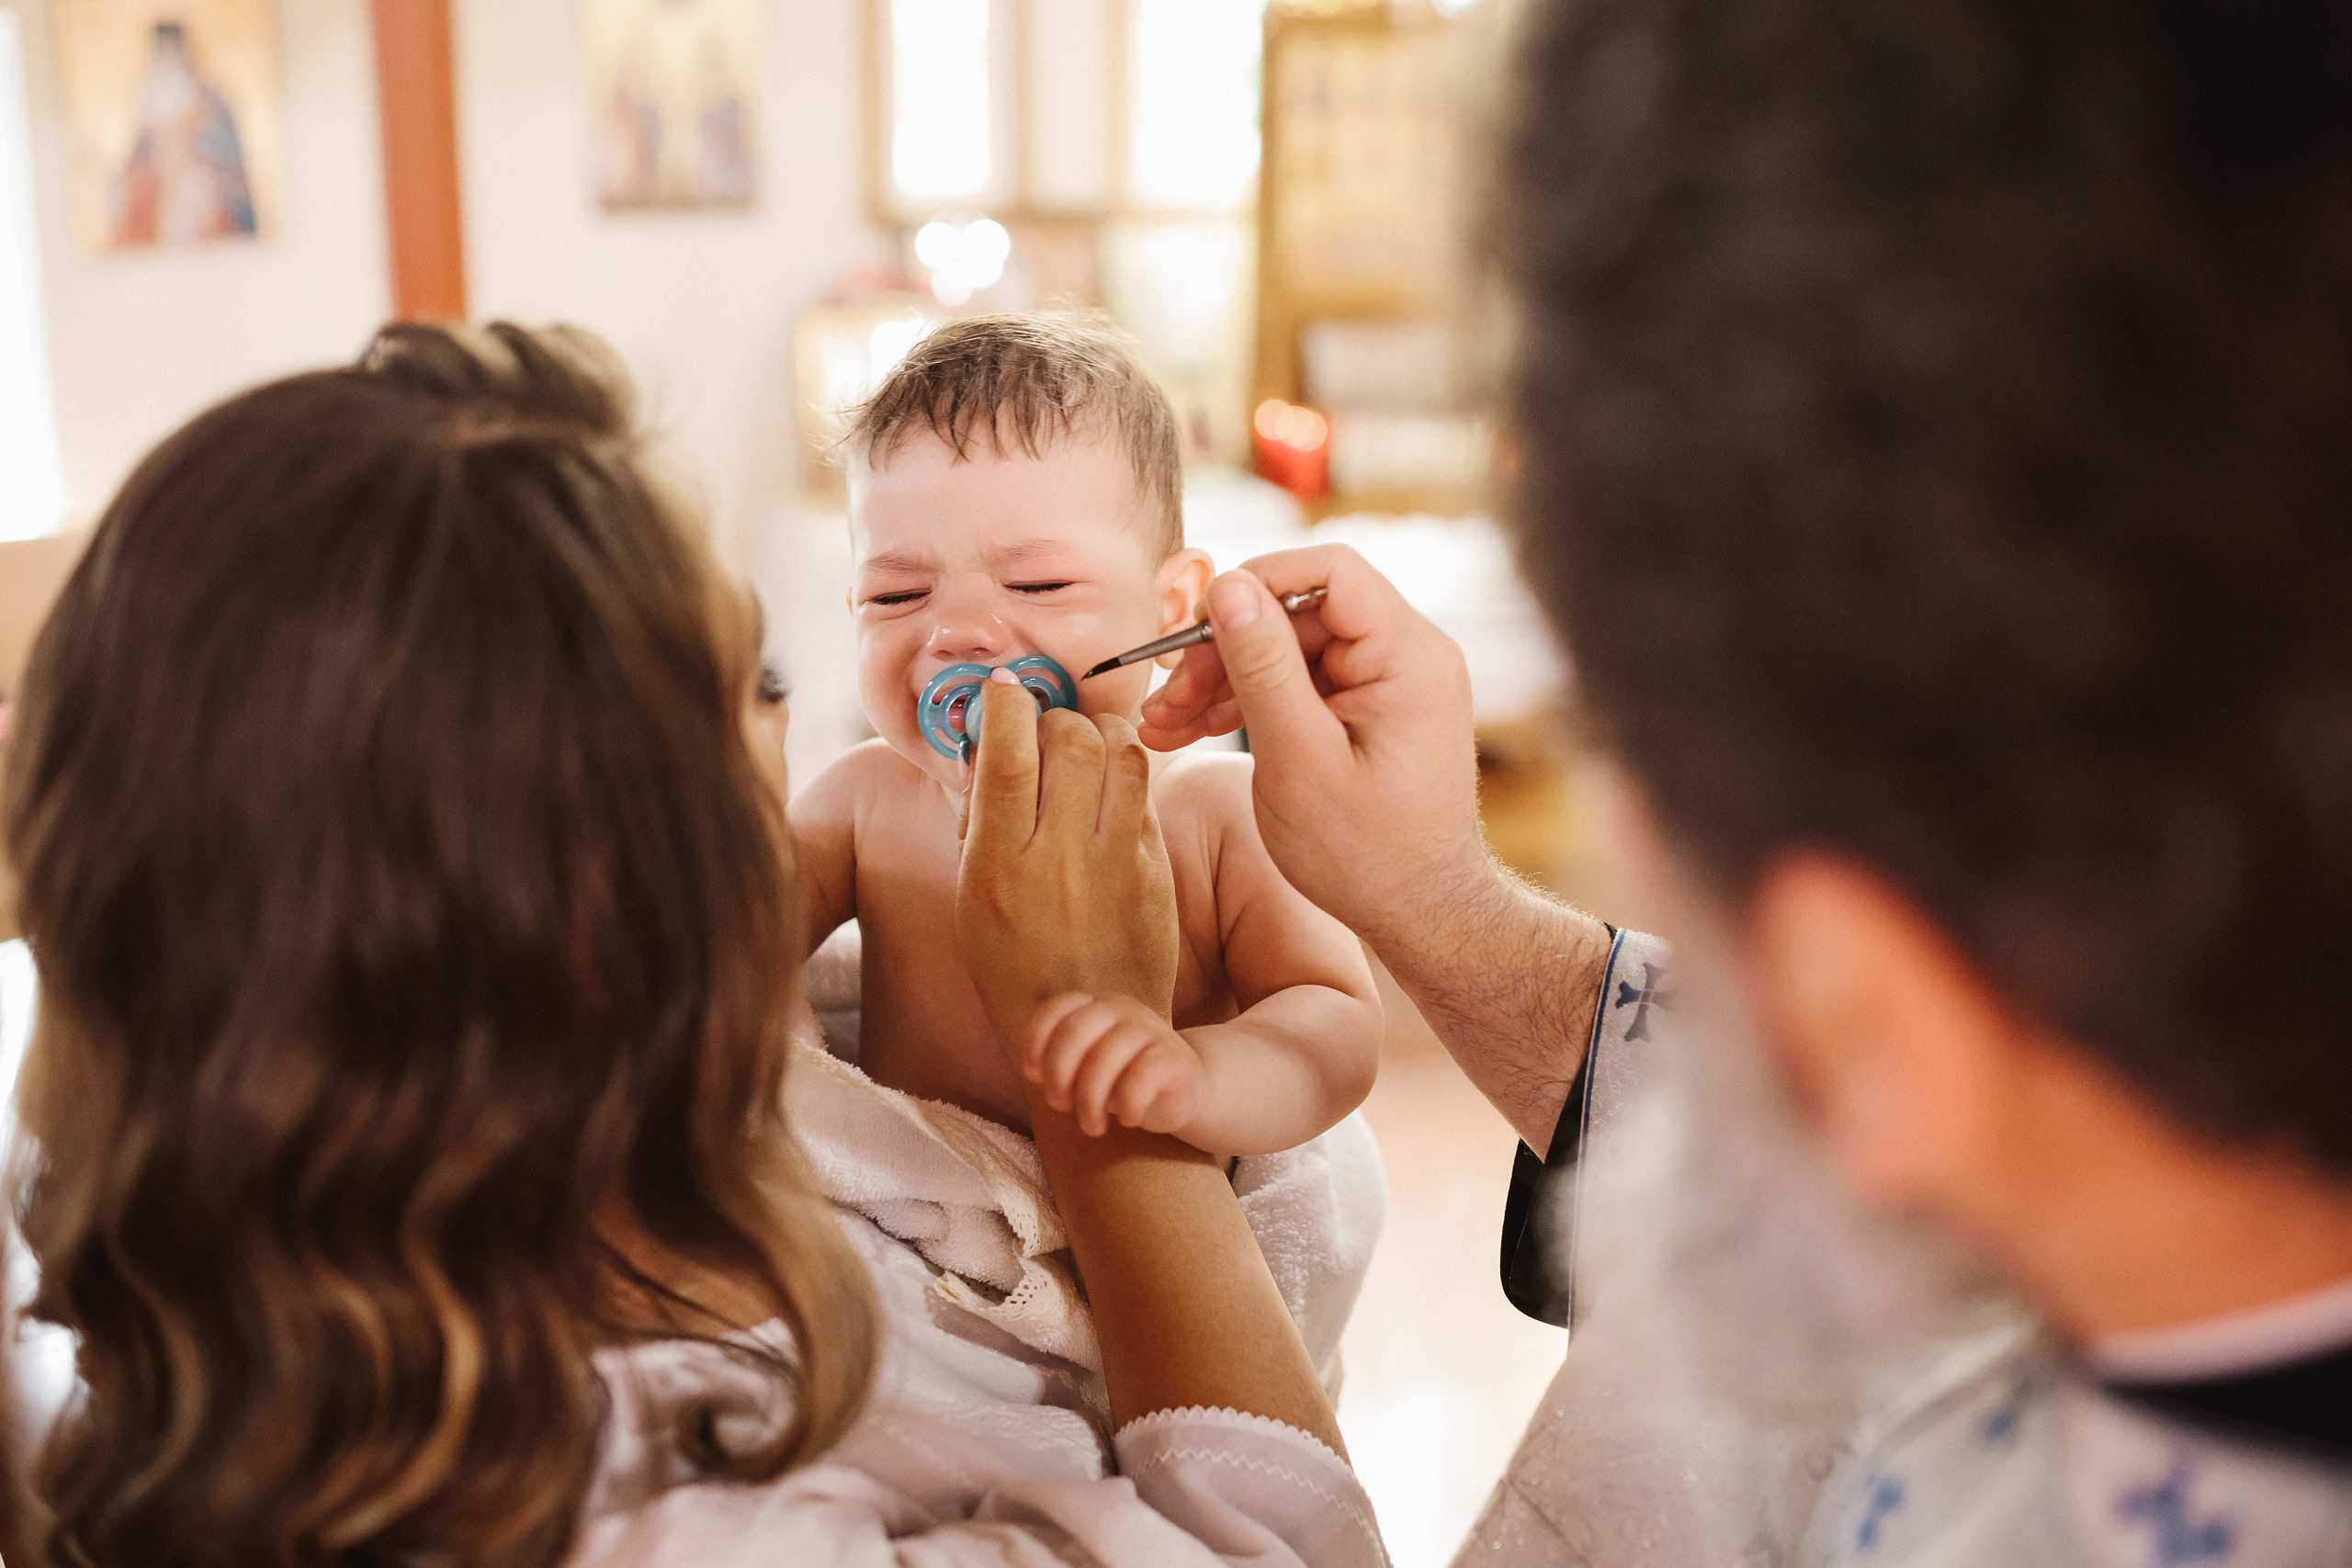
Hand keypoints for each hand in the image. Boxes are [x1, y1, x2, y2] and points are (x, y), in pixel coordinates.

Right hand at [956, 672, 1179, 1055]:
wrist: (1088, 1026)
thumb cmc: (1013, 961)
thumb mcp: (970, 895)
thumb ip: (979, 820)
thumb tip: (989, 744)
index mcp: (1000, 866)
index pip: (1009, 755)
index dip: (1006, 704)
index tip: (1002, 690)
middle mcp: (1061, 859)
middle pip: (1072, 739)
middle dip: (1056, 716)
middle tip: (1046, 729)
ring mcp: (1117, 864)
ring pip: (1122, 752)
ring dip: (1101, 731)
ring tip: (1085, 745)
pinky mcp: (1157, 871)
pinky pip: (1146, 793)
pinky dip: (1126, 773)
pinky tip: (1110, 787)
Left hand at [1023, 993, 1205, 1137]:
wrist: (1183, 1091)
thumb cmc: (1124, 1079)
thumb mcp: (1088, 1066)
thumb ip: (1062, 1062)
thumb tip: (1035, 1071)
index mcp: (1097, 1005)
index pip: (1057, 1009)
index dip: (1036, 1041)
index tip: (1034, 1075)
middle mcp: (1123, 1009)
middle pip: (1075, 1031)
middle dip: (1058, 1074)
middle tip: (1060, 1105)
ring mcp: (1151, 1030)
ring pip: (1105, 1058)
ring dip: (1089, 1101)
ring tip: (1092, 1126)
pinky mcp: (1175, 1058)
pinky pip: (1141, 1078)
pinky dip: (1127, 1105)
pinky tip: (1128, 1120)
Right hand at [1138, 545, 1492, 949]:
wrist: (1421, 916)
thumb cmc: (1368, 854)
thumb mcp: (1299, 758)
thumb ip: (1262, 666)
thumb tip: (1226, 586)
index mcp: (1409, 655)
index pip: (1329, 571)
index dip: (1255, 583)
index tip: (1196, 626)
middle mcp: (1408, 655)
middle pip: (1298, 613)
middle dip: (1223, 650)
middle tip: (1164, 700)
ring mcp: (1389, 683)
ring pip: (1288, 650)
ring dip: (1222, 681)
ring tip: (1163, 727)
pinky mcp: (1368, 711)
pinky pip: (1300, 684)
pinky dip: (1248, 704)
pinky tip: (1192, 731)